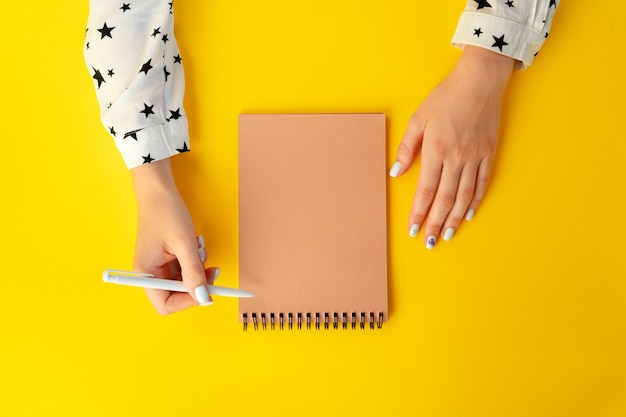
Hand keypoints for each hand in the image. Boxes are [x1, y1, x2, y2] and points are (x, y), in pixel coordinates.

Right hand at [130, 159, 215, 314]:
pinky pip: (185, 269)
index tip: (206, 291)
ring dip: (197, 270)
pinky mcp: (166, 259)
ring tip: (199, 249)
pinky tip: (195, 246)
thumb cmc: (166, 213)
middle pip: (177, 295)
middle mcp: (150, 274)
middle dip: (196, 284)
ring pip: (184, 282)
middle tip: (211, 270)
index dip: (187, 302)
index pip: (165, 305)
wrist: (159, 191)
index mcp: (146, 274)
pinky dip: (194, 261)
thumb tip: (203, 297)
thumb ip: (193, 272)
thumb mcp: (184, 243)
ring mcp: (159, 266)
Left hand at [390, 46, 514, 248]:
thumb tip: (396, 172)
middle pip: (445, 199)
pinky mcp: (488, 153)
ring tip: (446, 235)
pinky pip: (482, 183)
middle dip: (434, 223)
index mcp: (436, 150)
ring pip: (463, 196)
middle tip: (428, 242)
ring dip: (454, 218)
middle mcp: (456, 158)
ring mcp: (474, 157)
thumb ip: (407, 147)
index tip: (412, 228)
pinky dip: (474, 201)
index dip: (418, 212)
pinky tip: (467, 214)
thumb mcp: (419, 118)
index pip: (425, 190)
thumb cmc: (445, 98)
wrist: (479, 82)